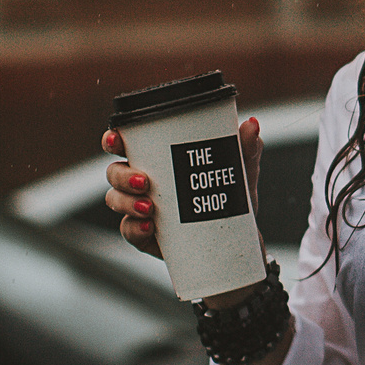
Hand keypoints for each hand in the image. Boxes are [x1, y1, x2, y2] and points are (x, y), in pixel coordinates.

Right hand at [102, 118, 265, 301]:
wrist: (237, 241)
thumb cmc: (230, 197)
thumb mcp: (241, 171)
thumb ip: (246, 148)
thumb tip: (252, 124)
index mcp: (157, 158)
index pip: (124, 144)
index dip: (113, 139)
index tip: (116, 139)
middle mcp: (142, 182)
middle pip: (114, 173)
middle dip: (123, 176)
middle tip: (145, 182)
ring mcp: (140, 209)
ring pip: (115, 200)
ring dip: (126, 202)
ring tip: (150, 208)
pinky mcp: (145, 235)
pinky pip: (128, 231)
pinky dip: (134, 228)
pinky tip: (149, 227)